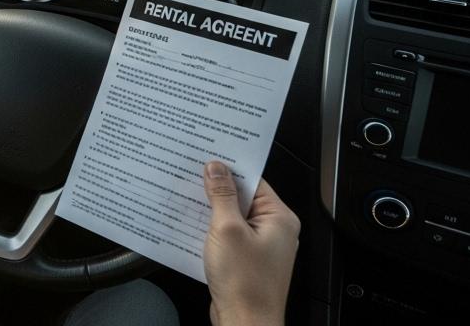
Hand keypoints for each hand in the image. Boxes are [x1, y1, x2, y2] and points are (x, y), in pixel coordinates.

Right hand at [202, 161, 300, 325]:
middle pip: (243, 198)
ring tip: (190, 205)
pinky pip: (230, 235)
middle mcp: (275, 230)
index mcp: (279, 218)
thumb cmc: (245, 284)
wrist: (245, 323)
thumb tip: (216, 169)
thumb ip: (221, 196)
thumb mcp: (227, 229)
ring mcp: (262, 246)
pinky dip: (213, 230)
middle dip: (216, 191)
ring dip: (212, 212)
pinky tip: (195, 229)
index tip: (206, 160)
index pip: (253, 181)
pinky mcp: (248, 259)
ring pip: (233, 217)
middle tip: (191, 181)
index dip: (229, 170)